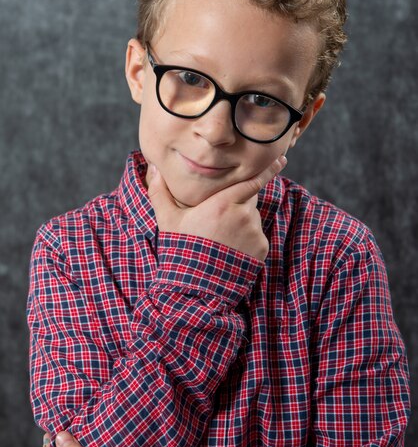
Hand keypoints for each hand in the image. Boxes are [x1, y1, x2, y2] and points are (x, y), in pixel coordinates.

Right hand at [147, 155, 286, 260]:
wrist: (198, 287)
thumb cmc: (182, 250)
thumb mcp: (168, 220)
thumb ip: (160, 191)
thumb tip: (152, 168)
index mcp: (223, 203)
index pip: (252, 179)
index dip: (268, 169)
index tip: (282, 158)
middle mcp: (244, 214)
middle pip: (248, 198)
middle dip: (237, 201)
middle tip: (217, 218)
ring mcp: (255, 232)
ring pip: (252, 217)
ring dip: (241, 221)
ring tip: (220, 239)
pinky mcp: (262, 248)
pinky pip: (257, 235)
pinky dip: (247, 238)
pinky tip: (229, 250)